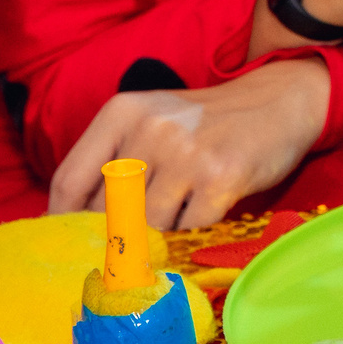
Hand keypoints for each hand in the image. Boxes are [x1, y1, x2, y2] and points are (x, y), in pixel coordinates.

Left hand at [47, 58, 328, 228]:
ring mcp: (186, 153)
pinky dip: (193, 233)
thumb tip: (76, 227)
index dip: (62, 221)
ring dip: (161, 235)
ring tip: (180, 216)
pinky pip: (189, 230)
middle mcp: (150, 129)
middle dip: (117, 234)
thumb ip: (115, 163)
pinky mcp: (221, 177)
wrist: (280, 100)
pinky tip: (206, 212)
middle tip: (130, 243)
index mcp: (123, 112)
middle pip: (106, 212)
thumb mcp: (153, 123)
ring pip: (148, 226)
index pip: (69, 180)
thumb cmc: (207, 123)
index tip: (70, 243)